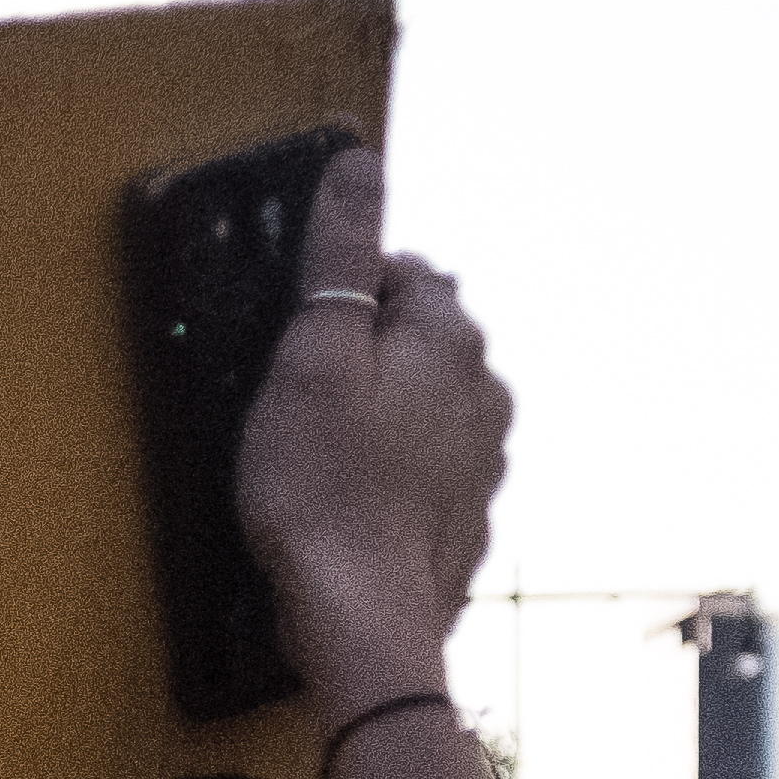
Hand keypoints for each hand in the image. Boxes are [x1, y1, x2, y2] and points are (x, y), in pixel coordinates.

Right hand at [238, 148, 511, 708]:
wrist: (362, 614)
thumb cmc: (322, 489)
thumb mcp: (311, 356)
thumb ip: (340, 257)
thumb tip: (359, 164)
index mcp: (449, 338)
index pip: (404, 273)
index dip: (342, 291)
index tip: (293, 331)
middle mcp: (485, 389)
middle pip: (422, 337)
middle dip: (369, 349)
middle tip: (299, 393)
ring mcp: (485, 455)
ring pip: (430, 403)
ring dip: (385, 410)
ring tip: (322, 449)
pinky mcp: (469, 511)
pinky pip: (430, 464)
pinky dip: (396, 468)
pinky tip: (352, 496)